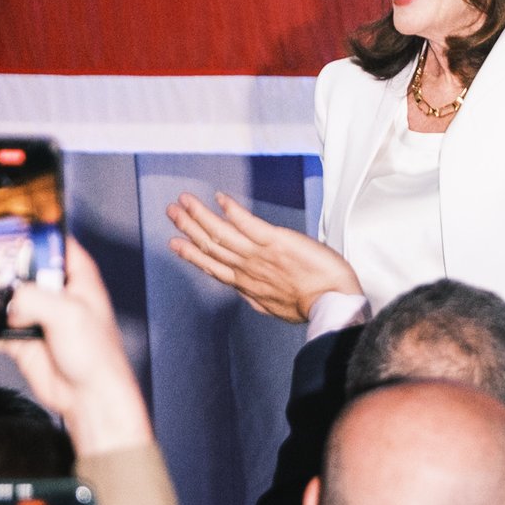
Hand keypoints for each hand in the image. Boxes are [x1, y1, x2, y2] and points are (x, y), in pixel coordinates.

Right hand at [0, 237, 151, 454]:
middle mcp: (50, 289)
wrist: (89, 398)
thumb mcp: (69, 315)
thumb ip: (35, 298)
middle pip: (6, 269)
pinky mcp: (18, 338)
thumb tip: (8, 298)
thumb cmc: (97, 355)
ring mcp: (32, 313)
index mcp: (72, 273)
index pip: (39, 241)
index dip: (11, 237)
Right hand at [166, 192, 359, 322]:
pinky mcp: (276, 241)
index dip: (191, 253)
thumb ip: (256, 295)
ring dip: (200, 215)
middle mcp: (247, 268)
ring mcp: (259, 254)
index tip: (175, 243)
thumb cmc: (312, 305)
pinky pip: (248, 223)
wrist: (332, 302)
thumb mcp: (275, 306)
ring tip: (184, 201)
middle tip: (171, 211)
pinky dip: (232, 210)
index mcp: (247, 284)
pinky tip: (219, 198)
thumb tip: (245, 291)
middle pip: (210, 245)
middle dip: (188, 227)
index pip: (212, 265)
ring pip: (221, 232)